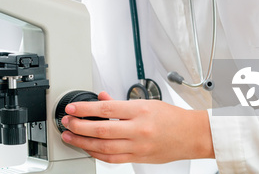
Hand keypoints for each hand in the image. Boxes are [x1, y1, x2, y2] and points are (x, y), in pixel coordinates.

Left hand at [60, 91, 214, 163]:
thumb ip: (120, 102)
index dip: (85, 109)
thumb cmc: (172, 118)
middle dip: (79, 127)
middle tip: (66, 122)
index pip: (106, 110)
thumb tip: (101, 99)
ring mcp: (138, 146)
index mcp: (140, 111)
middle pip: (102, 130)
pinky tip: (88, 149)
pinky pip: (114, 158)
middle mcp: (138, 130)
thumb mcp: (146, 102)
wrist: (192, 135)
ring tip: (70, 137)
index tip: (71, 109)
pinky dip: (98, 154)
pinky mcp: (139, 158)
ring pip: (104, 147)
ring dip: (83, 142)